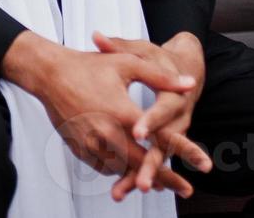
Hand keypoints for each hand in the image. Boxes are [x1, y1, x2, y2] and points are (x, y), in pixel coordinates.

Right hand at [27, 33, 198, 188]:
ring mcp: (91, 143)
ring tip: (156, 179)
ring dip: (139, 173)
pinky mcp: (79, 148)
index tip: (205, 165)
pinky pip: (103, 165)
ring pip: (122, 167)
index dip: (185, 150)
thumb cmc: (88, 65)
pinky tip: (125, 162)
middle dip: (166, 178)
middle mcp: (107, 132)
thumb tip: (190, 84)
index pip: (160, 137)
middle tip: (186, 189)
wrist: (48, 74)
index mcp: (123, 112)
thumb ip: (161, 78)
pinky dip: (117, 166)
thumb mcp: (128, 63)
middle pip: (143, 164)